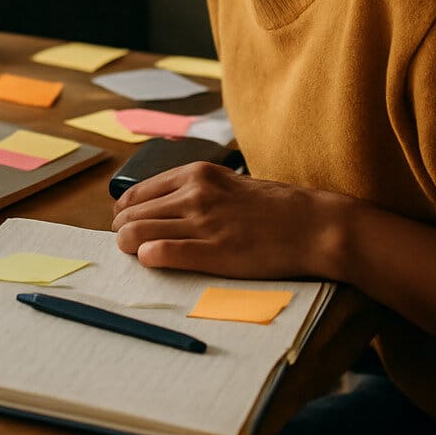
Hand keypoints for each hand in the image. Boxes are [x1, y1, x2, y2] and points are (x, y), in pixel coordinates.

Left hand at [111, 161, 348, 279]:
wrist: (313, 225)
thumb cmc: (273, 208)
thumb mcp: (227, 183)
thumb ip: (194, 190)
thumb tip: (160, 206)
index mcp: (196, 174)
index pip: (135, 193)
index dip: (124, 213)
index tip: (126, 226)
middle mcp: (194, 194)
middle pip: (130, 215)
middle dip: (122, 233)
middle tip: (127, 246)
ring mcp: (203, 223)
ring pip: (138, 234)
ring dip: (129, 247)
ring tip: (136, 256)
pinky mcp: (214, 252)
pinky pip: (164, 253)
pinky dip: (149, 258)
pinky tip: (150, 260)